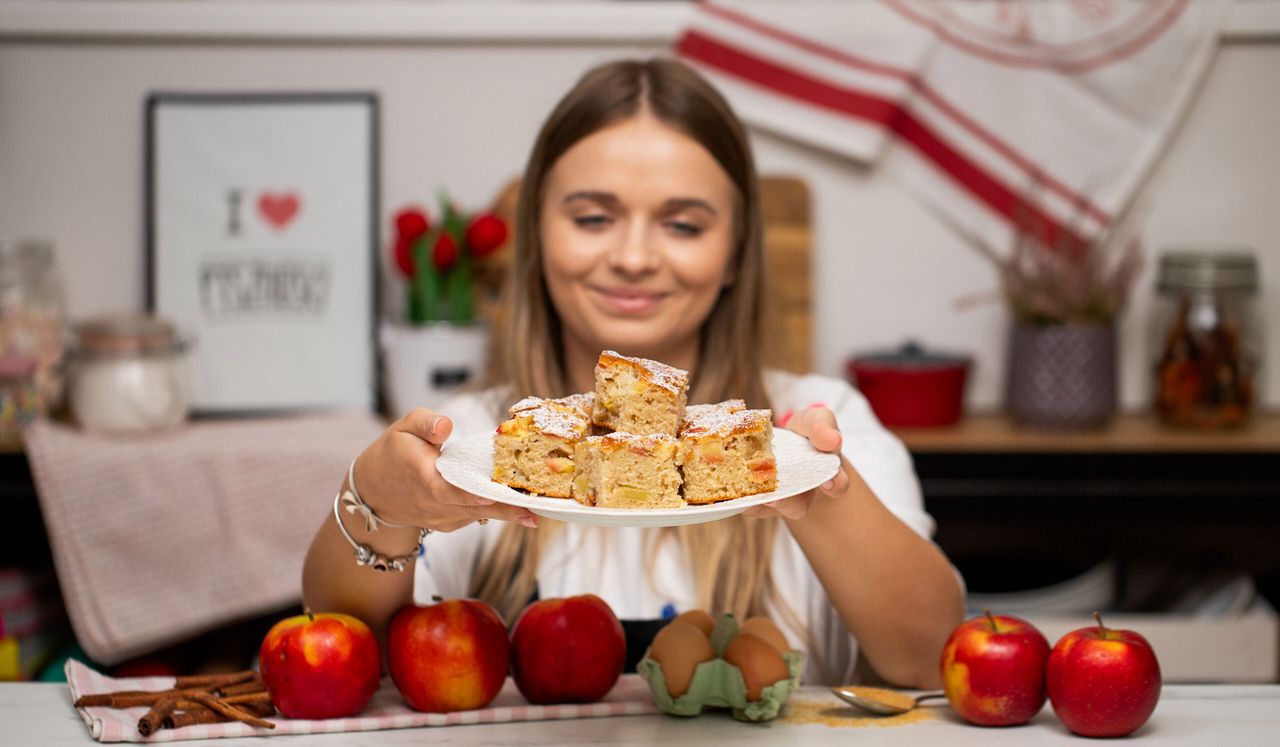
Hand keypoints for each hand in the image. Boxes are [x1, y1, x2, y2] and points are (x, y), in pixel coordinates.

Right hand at [353, 408, 539, 531]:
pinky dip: (494, 511)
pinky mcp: (449, 523)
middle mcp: (434, 504)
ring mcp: (442, 518)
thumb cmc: (393, 453)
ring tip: (535, 508)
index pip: (448, 489)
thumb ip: (426, 422)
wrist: (375, 492)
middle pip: (473, 508)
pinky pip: (475, 517)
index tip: (492, 495)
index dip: (470, 494)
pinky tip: (516, 505)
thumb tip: (446, 426)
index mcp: (424, 480)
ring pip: (478, 516)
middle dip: (504, 509)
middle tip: (534, 512)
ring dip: (506, 512)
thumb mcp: (403, 427)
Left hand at [744, 406, 850, 520]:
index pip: (837, 485)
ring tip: (746, 497)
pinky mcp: (755, 497)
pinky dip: (737, 499)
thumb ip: (823, 427)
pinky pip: (747, 504)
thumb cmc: (806, 431)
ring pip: (769, 509)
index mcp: (826, 475)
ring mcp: (778, 498)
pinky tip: (728, 491)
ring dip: (756, 503)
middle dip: (787, 503)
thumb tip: (832, 439)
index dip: (835, 485)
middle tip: (776, 499)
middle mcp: (803, 493)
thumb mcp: (817, 420)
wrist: (784, 440)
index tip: (830, 483)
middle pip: (798, 506)